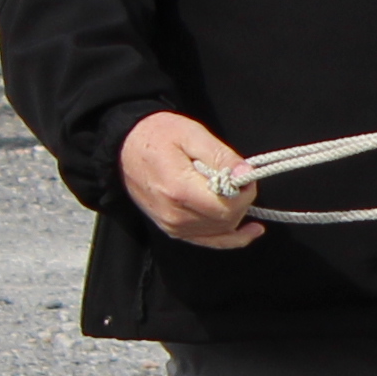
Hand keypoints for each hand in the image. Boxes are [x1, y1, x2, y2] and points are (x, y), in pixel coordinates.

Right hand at [122, 109, 262, 246]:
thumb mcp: (191, 134)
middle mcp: (175, 215)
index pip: (227, 206)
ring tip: (234, 192)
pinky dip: (232, 238)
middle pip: (226, 220)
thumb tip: (245, 174)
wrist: (126, 146)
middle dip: (241, 201)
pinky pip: (209, 241)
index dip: (244, 192)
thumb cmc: (157, 135)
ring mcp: (173, 226)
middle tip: (239, 179)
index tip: (245, 175)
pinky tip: (251, 231)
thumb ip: (220, 156)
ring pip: (221, 230)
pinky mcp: (173, 229)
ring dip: (235, 213)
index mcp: (180, 190)